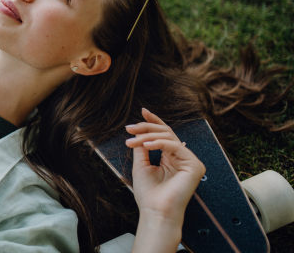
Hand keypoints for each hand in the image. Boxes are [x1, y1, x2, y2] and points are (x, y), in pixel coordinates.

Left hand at [126, 109, 205, 225]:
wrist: (156, 212)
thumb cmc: (149, 194)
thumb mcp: (141, 165)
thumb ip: (142, 147)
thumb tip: (139, 131)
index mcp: (170, 158)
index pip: (164, 135)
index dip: (154, 122)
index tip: (142, 111)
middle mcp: (181, 158)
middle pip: (166, 132)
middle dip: (146, 127)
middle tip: (130, 128)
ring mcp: (189, 161)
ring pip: (169, 136)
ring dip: (148, 136)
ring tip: (133, 140)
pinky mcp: (194, 165)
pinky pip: (175, 145)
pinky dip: (159, 143)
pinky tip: (147, 145)